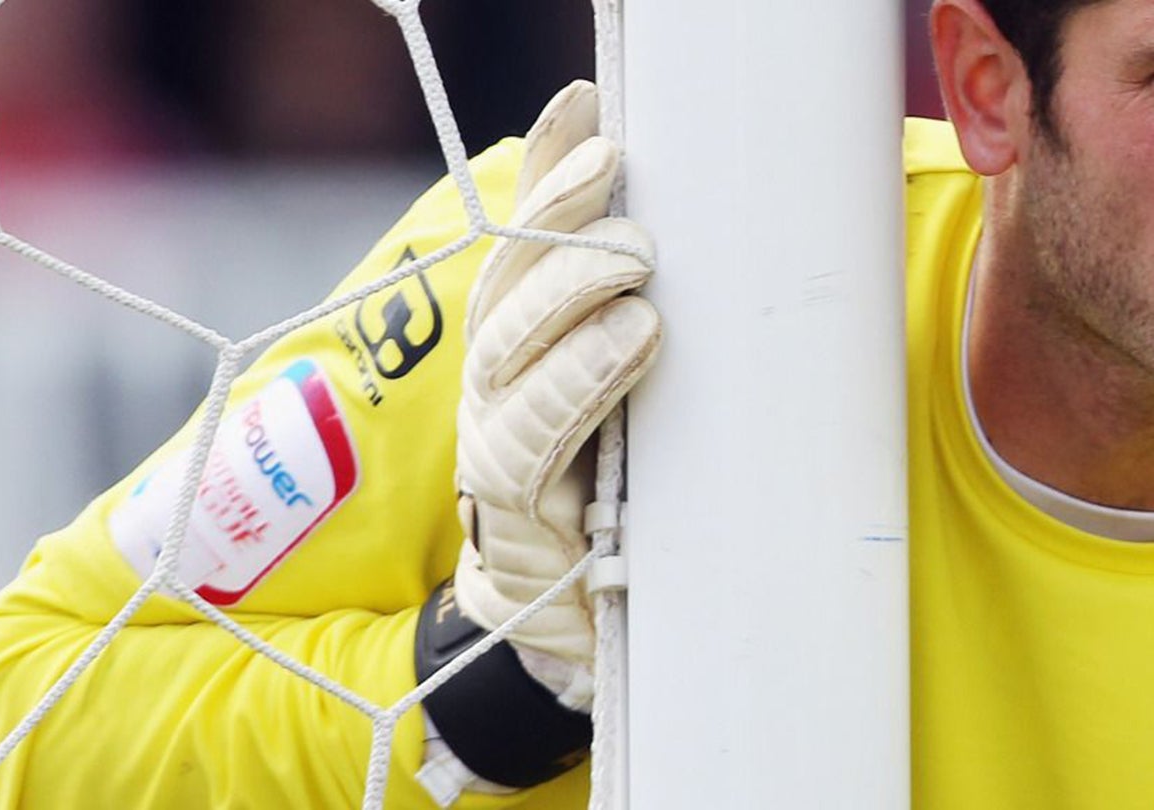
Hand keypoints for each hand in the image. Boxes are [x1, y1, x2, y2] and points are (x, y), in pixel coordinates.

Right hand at [452, 80, 658, 707]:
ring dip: (572, 295)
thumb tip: (660, 219)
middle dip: (559, 222)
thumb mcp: (628, 395)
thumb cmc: (611, 495)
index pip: (523, 241)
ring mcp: (494, 443)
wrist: (575, 627)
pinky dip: (580, 379)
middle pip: (509, 283)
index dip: (546, 177)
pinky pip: (534, 434)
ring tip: (639, 267)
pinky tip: (630, 339)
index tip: (593, 118)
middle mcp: (493, 384)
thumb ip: (630, 313)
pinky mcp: (518, 509)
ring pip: (511, 349)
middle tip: (623, 180)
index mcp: (517, 345)